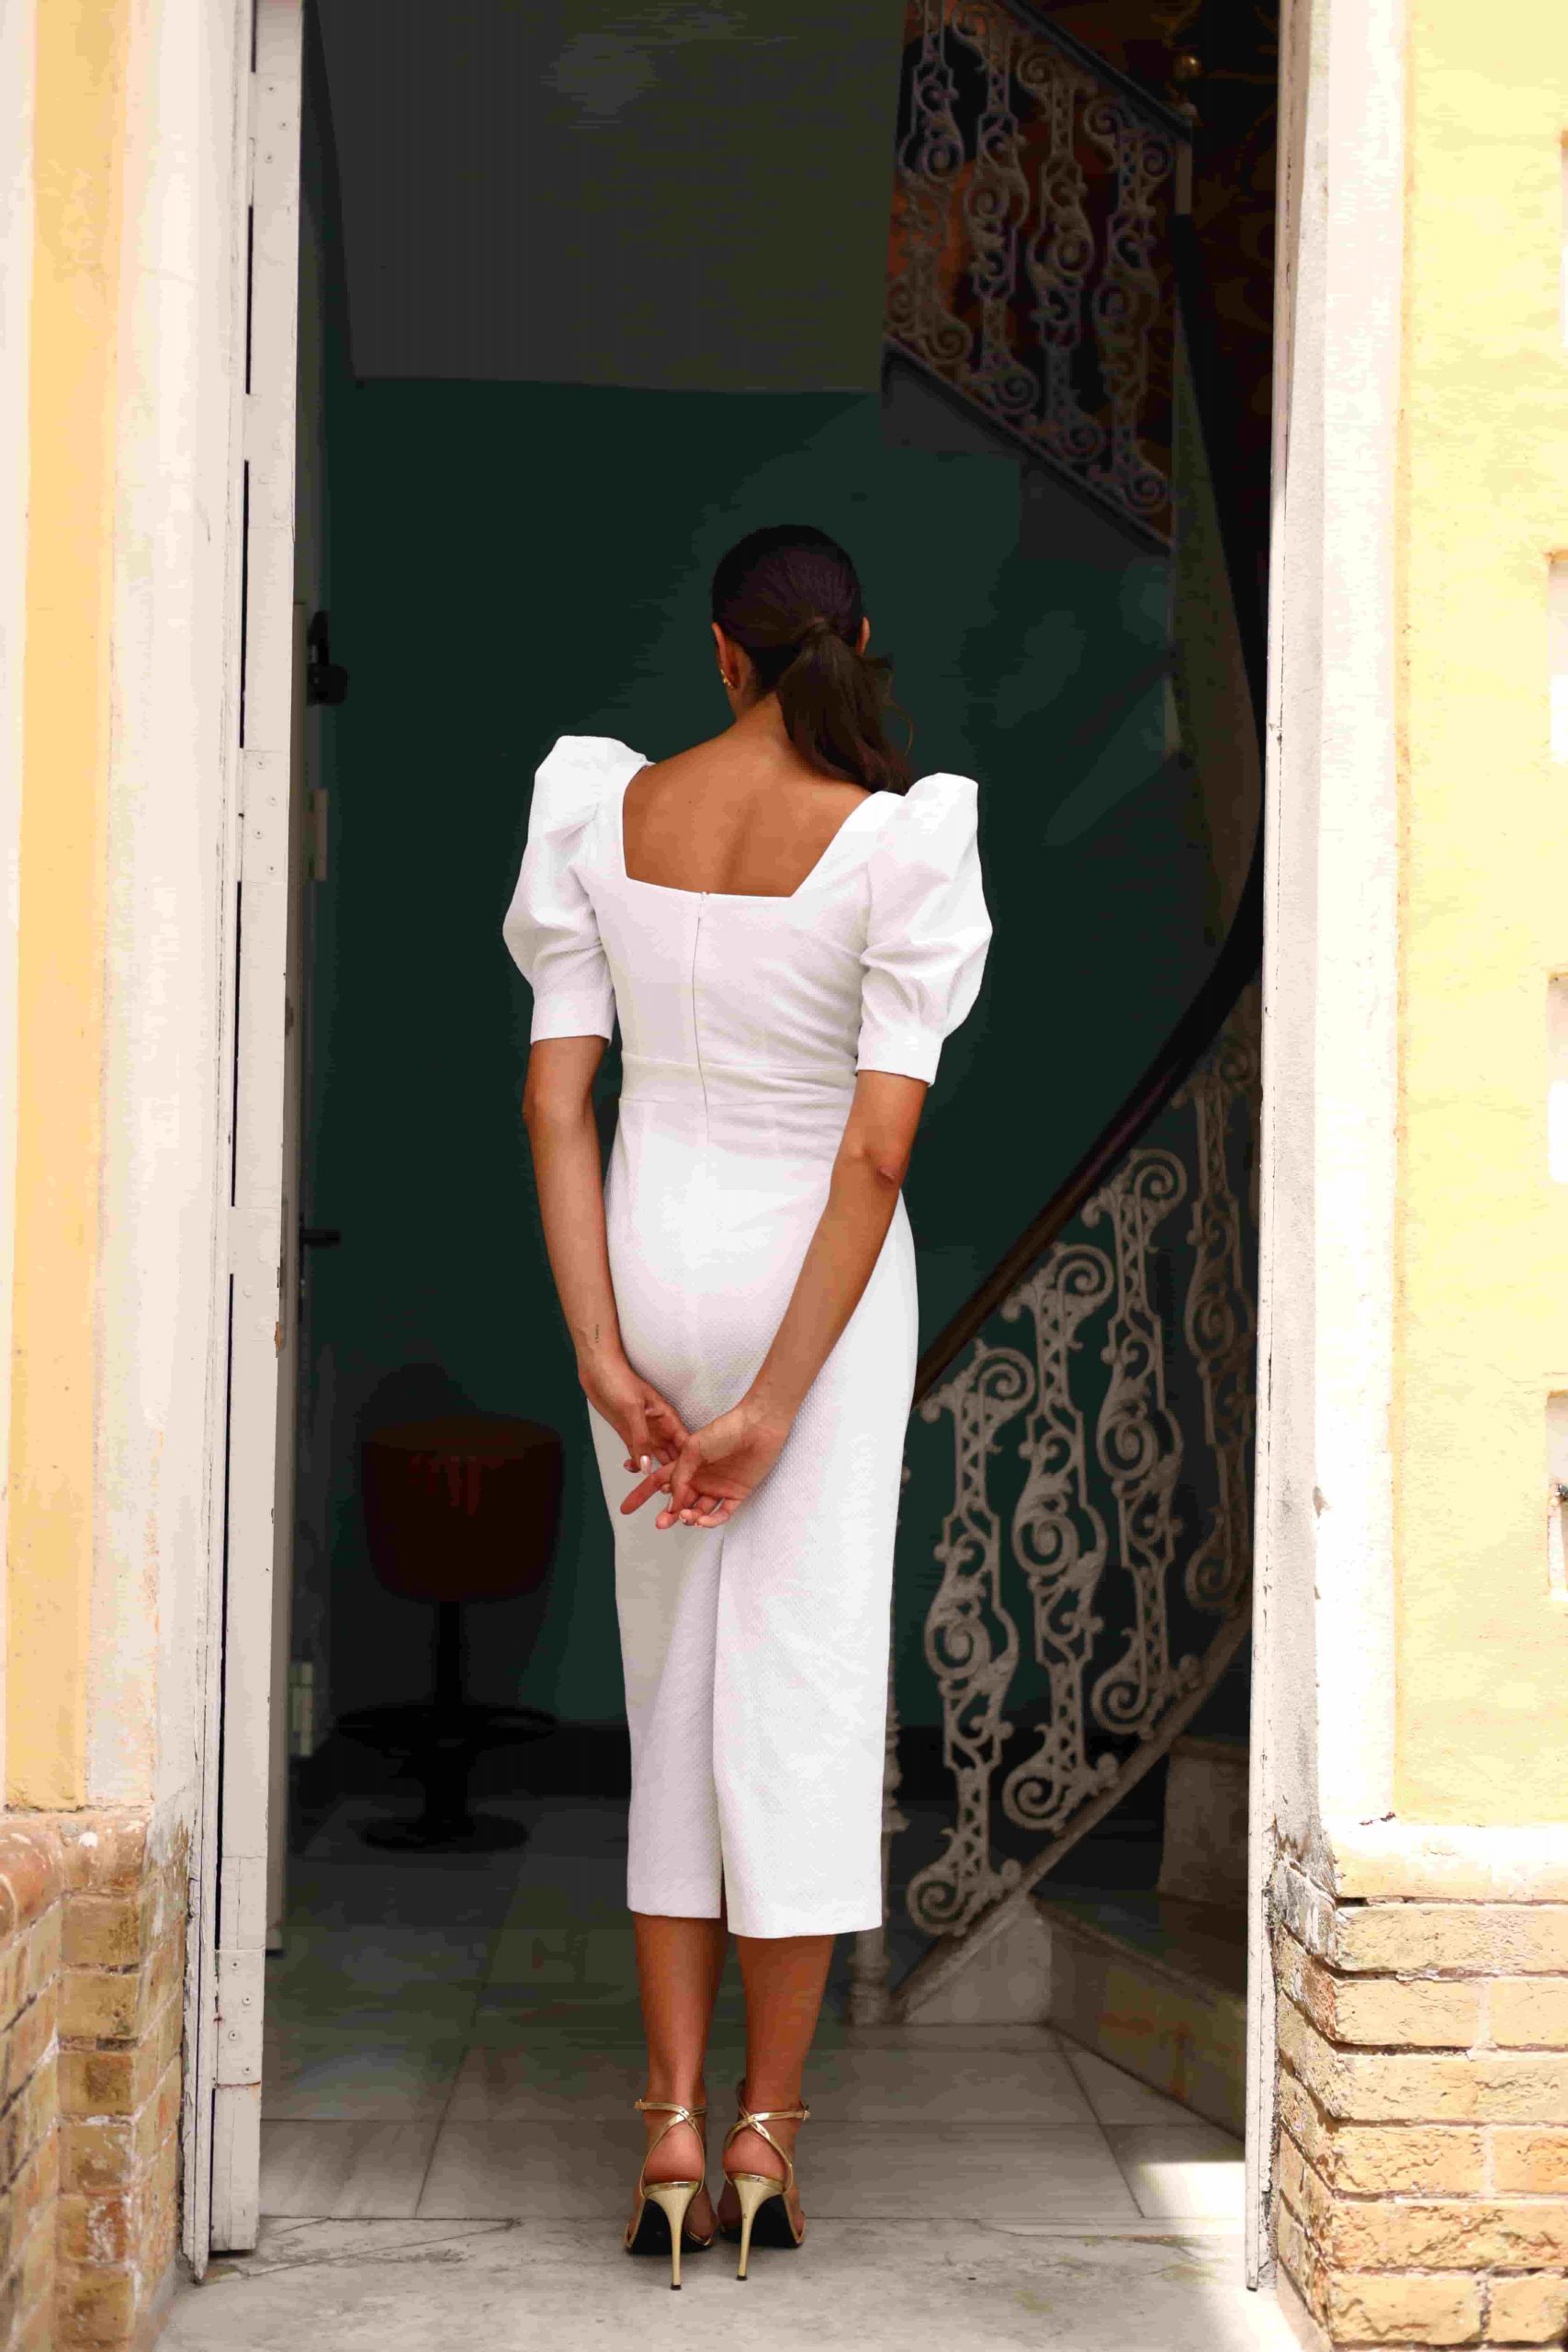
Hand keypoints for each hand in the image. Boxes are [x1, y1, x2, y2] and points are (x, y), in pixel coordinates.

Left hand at [578, 1353, 688, 1491]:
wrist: (597, 1370)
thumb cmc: (618, 1380)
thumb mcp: (632, 1409)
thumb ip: (641, 1438)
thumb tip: (647, 1466)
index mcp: (668, 1417)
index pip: (686, 1443)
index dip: (690, 1462)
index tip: (690, 1481)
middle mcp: (660, 1427)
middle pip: (674, 1454)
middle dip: (675, 1473)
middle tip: (673, 1494)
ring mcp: (645, 1432)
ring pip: (657, 1457)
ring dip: (656, 1471)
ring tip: (655, 1489)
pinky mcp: (630, 1434)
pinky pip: (638, 1454)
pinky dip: (637, 1464)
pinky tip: (632, 1470)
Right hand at [620, 1395, 792, 1528]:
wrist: (757, 1427)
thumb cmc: (725, 1430)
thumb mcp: (692, 1449)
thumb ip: (679, 1476)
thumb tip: (672, 1501)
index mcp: (686, 1464)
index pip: (658, 1482)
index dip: (641, 1495)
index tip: (625, 1508)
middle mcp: (700, 1478)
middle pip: (678, 1502)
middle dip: (667, 1515)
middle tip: (660, 1523)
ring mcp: (718, 1487)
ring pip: (698, 1511)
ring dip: (688, 1517)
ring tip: (684, 1517)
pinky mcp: (737, 1494)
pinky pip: (721, 1514)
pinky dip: (710, 1521)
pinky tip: (701, 1520)